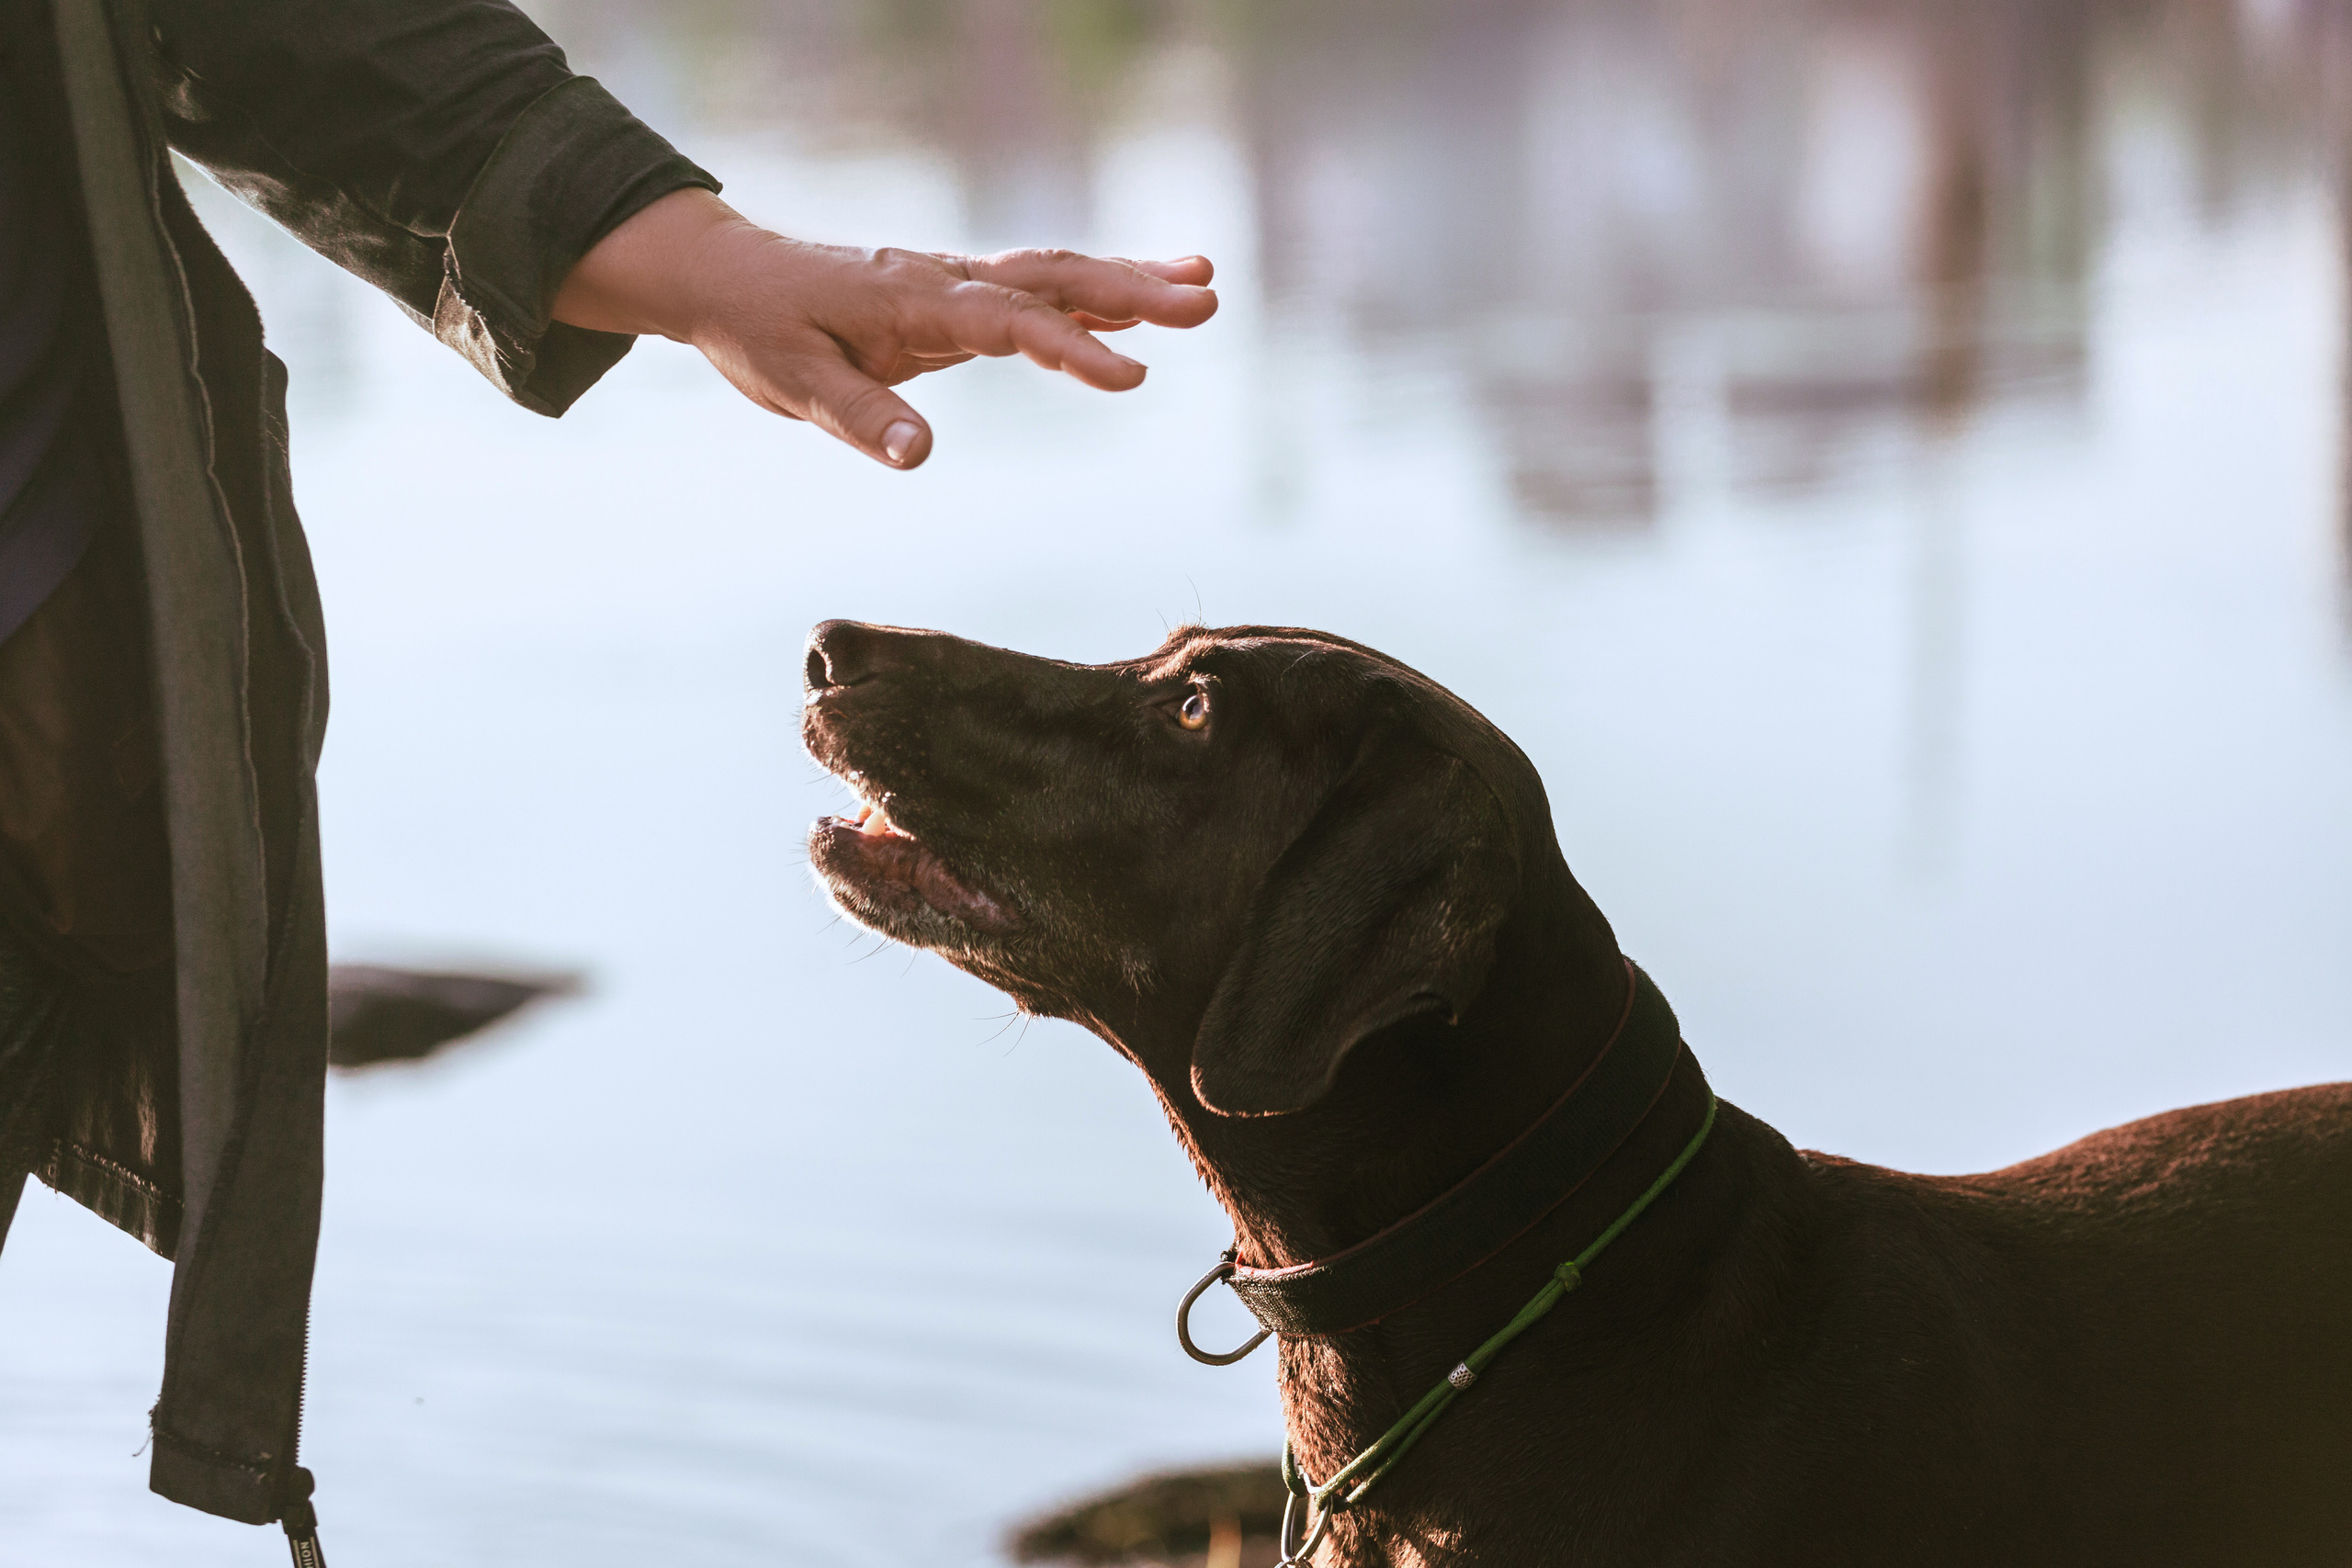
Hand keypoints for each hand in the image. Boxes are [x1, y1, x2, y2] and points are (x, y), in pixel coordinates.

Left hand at [550, 187, 1217, 467]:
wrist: (730, 281)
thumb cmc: (761, 333)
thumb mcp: (795, 385)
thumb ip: (862, 417)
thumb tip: (922, 456)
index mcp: (913, 302)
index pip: (1008, 324)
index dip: (1071, 348)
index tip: (1131, 377)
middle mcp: (946, 281)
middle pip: (1053, 278)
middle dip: (1131, 290)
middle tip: (1205, 301)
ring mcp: (958, 283)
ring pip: (1055, 273)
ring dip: (1129, 279)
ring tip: (1204, 285)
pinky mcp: (960, 296)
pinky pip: (1039, 288)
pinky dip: (1095, 291)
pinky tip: (1143, 304)